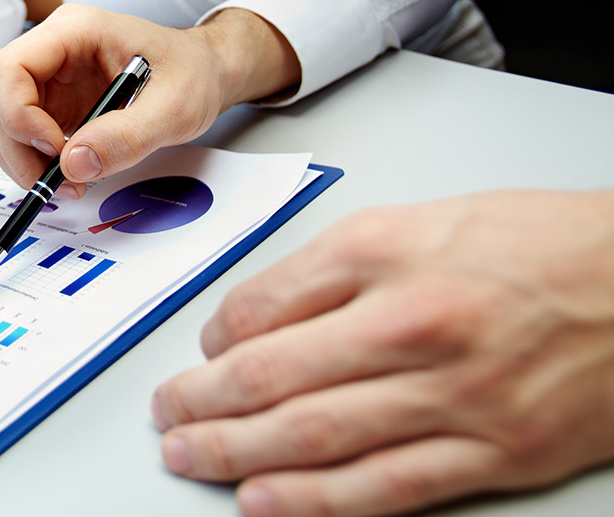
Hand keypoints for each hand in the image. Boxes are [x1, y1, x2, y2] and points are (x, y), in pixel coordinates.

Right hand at [0, 4, 298, 197]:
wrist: (206, 71)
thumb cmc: (194, 73)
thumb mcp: (176, 107)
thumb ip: (128, 136)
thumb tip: (74, 164)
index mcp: (74, 31)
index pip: (10, 67)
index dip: (20, 115)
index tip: (57, 150)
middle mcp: (51, 50)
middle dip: (19, 149)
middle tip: (59, 182)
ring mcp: (49, 78)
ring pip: (1, 121)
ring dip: (22, 160)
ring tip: (68, 182)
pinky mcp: (52, 104)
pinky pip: (21, 136)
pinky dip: (34, 162)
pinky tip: (69, 173)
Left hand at [150, 190, 613, 516]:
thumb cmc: (544, 245)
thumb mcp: (423, 221)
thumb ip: (336, 269)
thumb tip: (260, 316)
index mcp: (386, 252)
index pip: (262, 303)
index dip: (213, 336)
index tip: (199, 352)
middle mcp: (413, 322)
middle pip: (272, 375)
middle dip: (203, 402)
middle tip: (167, 415)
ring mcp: (455, 395)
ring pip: (315, 437)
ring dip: (237, 453)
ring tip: (190, 457)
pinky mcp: (496, 453)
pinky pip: (386, 487)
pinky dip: (316, 502)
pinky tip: (266, 502)